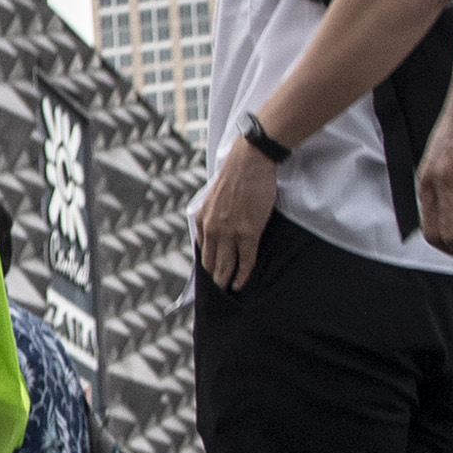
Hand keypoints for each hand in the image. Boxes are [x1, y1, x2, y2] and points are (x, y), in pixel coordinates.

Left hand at [193, 139, 279, 291]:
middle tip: (220, 290)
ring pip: (225, 266)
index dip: (207, 267)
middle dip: (215, 279)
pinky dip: (242, 276)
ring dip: (226, 281)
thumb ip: (212, 216)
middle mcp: (212, 228)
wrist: (250, 162)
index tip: (211, 276)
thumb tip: (214, 233)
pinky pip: (244, 261)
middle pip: (211, 263)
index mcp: (202, 219)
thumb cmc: (236, 176)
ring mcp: (229, 232)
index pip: (202, 251)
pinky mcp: (248, 232)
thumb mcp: (213, 198)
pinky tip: (240, 284)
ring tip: (229, 291)